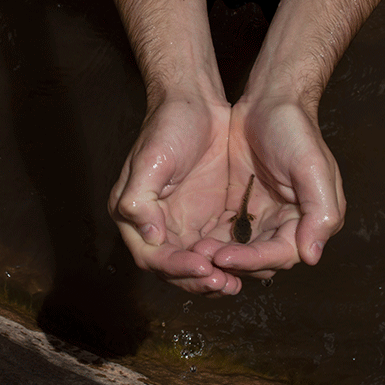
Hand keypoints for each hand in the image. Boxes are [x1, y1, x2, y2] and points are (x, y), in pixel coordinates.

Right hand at [108, 94, 242, 293]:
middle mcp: (157, 224)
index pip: (154, 256)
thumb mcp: (150, 160)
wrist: (197, 100)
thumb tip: (148, 235)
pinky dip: (229, 260)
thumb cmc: (168, 124)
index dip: (176, 268)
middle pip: (175, 268)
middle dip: (198, 280)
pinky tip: (247, 263)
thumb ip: (140, 200)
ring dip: (215, 276)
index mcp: (136, 214)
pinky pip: (218, 248)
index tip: (202, 268)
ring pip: (198, 264)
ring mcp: (184, 222)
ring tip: (235, 282)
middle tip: (224, 283)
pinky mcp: (208, 216)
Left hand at [212, 95, 343, 279]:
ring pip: (240, 249)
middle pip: (259, 258)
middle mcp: (287, 224)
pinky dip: (212, 239)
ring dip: (220, 254)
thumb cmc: (296, 130)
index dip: (253, 260)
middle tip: (203, 257)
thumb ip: (320, 212)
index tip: (225, 258)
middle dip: (233, 261)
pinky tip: (193, 239)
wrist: (268, 101)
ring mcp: (261, 216)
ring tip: (195, 251)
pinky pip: (225, 232)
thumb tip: (311, 256)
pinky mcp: (240, 206)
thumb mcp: (313, 167)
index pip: (281, 254)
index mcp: (310, 220)